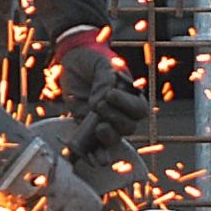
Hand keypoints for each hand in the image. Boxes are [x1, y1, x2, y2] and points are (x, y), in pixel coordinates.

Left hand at [50, 26, 146, 140]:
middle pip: (129, 126)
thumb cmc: (92, 59)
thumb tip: (102, 98)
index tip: (109, 94)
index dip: (126, 104)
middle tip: (98, 105)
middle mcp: (122, 111)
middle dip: (115, 118)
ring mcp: (105, 120)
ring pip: (115, 137)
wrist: (72, 60)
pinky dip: (94, 148)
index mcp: (131, 95)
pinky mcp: (89, 127)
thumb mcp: (101, 64)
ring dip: (108, 135)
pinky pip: (95, 143)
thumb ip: (105, 78)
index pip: (138, 108)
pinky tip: (92, 152)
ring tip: (97, 125)